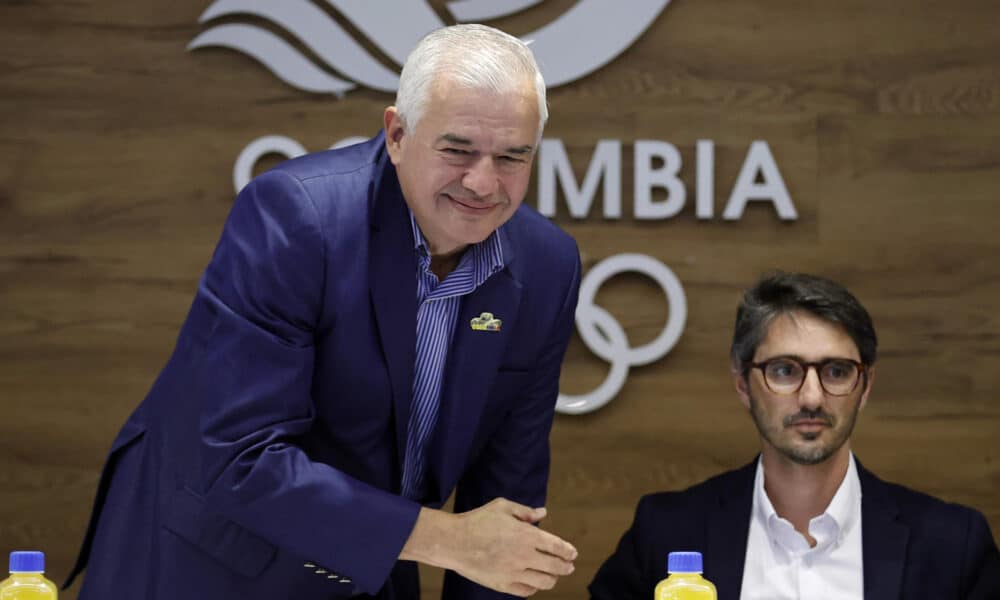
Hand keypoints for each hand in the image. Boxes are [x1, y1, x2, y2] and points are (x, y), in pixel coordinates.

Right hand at [401, 499, 576, 596]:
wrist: (454, 541)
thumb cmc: (477, 520)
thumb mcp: (502, 507)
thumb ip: (525, 511)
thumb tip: (543, 512)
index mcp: (526, 535)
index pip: (557, 546)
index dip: (568, 551)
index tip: (573, 554)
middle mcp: (524, 556)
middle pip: (555, 566)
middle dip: (566, 567)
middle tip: (569, 566)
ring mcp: (514, 572)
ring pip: (543, 582)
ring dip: (552, 579)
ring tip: (553, 576)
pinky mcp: (502, 585)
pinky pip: (526, 591)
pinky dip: (534, 588)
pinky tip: (534, 583)